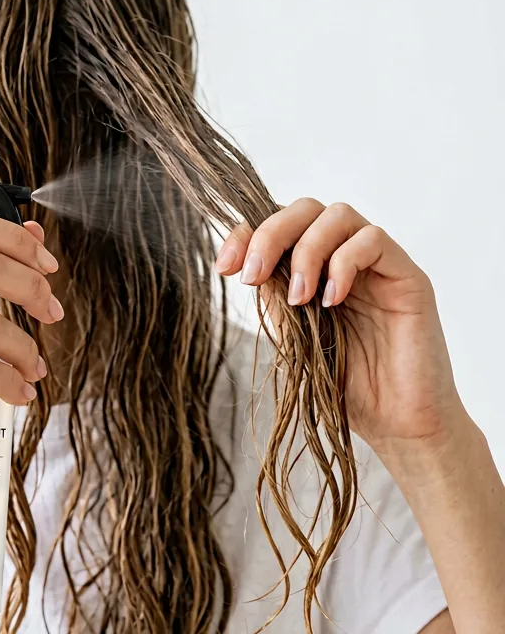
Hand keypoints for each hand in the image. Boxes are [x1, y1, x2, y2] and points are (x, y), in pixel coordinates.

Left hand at [215, 198, 465, 454]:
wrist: (396, 424)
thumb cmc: (347, 386)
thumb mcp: (295, 337)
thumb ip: (275, 297)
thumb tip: (244, 263)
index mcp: (315, 269)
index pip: (281, 227)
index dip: (248, 234)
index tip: (224, 267)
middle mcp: (345, 258)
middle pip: (306, 209)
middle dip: (271, 234)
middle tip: (252, 274)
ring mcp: (378, 264)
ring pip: (338, 215)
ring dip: (307, 251)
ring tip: (300, 299)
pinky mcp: (407, 276)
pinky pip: (373, 240)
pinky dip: (345, 263)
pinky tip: (332, 301)